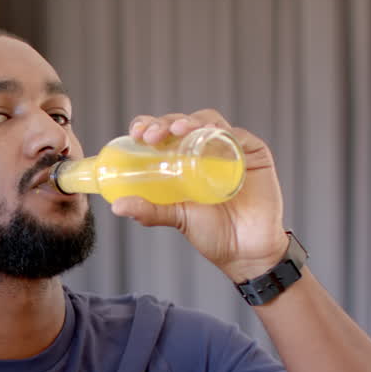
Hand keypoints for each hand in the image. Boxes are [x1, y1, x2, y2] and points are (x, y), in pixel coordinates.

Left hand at [115, 110, 288, 281]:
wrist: (245, 250)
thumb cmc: (211, 231)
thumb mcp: (175, 217)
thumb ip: (149, 210)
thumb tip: (117, 206)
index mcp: (180, 160)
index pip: (161, 133)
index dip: (148, 126)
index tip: (136, 134)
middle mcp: (202, 150)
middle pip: (182, 123)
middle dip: (164, 123)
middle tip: (152, 136)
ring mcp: (228, 149)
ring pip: (208, 121)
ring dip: (191, 121)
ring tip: (178, 131)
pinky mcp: (253, 153)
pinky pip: (238, 136)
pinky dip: (223, 133)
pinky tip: (211, 136)